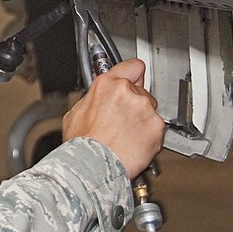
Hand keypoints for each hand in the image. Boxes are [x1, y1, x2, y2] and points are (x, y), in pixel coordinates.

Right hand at [63, 58, 165, 179]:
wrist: (94, 165)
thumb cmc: (82, 144)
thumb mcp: (75, 113)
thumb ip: (92, 99)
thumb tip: (95, 99)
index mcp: (106, 85)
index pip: (131, 66)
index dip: (133, 72)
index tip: (135, 76)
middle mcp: (127, 91)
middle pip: (141, 92)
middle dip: (134, 104)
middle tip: (122, 120)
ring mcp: (144, 108)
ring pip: (149, 110)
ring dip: (142, 121)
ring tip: (126, 136)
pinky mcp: (157, 126)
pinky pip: (157, 128)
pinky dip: (149, 136)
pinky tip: (134, 144)